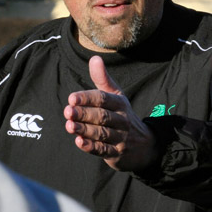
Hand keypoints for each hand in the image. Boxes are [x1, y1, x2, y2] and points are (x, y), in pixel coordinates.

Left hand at [64, 56, 158, 171]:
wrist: (144, 145)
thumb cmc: (122, 115)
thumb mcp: (116, 95)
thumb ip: (102, 79)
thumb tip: (95, 58)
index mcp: (120, 104)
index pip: (103, 99)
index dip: (87, 98)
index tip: (72, 98)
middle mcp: (121, 120)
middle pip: (102, 116)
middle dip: (84, 114)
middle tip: (67, 111)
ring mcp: (120, 138)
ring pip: (102, 133)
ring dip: (85, 130)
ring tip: (69, 126)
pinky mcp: (116, 153)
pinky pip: (103, 150)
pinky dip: (91, 147)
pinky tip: (79, 142)